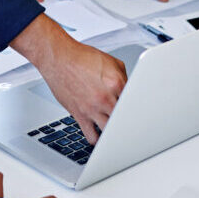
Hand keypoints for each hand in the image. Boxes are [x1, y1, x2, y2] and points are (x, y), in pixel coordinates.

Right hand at [10, 13, 126, 143]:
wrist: (59, 58)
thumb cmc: (81, 58)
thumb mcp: (110, 61)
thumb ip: (123, 78)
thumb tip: (129, 91)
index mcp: (116, 83)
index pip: (135, 103)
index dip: (137, 109)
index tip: (139, 115)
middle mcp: (105, 98)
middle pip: (124, 119)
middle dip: (127, 121)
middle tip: (130, 124)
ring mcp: (92, 108)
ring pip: (110, 131)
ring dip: (114, 132)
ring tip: (116, 132)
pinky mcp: (79, 115)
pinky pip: (91, 136)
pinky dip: (98, 139)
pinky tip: (100, 137)